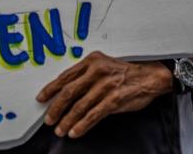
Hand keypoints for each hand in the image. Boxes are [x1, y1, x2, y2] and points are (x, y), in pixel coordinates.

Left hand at [37, 51, 171, 138]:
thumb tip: (67, 89)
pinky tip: (75, 132)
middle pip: (69, 92)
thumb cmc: (127, 72)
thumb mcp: (105, 65)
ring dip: (67, 120)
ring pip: (79, 106)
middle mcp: (96, 72)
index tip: (41, 98)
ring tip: (60, 130)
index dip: (51, 89)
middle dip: (55, 108)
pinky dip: (81, 125)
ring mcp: (105, 86)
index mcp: (92, 61)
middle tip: (48, 119)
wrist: (151, 76)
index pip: (65, 76)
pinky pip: (93, 115)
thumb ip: (87, 74)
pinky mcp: (113, 100)